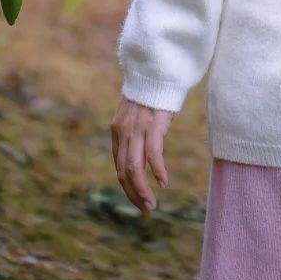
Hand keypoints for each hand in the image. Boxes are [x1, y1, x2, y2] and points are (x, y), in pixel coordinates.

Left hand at [111, 97, 172, 212]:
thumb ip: (133, 135)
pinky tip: (163, 182)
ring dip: (142, 190)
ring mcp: (137, 129)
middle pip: (124, 172)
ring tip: (151, 204)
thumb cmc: (151, 94)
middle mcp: (123, 132)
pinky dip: (157, 171)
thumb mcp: (136, 116)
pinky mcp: (153, 124)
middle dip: (134, 194)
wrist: (157, 70)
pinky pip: (153, 154)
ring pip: (135, 168)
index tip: (139, 199)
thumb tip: (140, 156)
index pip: (119, 167)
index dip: (128, 187)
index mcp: (117, 132)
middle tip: (145, 209)